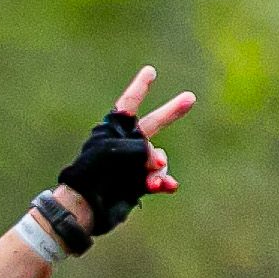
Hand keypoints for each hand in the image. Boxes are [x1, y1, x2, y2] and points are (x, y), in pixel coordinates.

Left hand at [44, 64, 200, 239]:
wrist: (88, 205)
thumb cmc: (94, 173)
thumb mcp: (116, 151)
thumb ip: (142, 149)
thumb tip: (158, 163)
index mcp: (113, 130)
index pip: (129, 103)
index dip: (140, 87)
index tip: (150, 72)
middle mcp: (126, 144)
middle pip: (154, 123)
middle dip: (172, 112)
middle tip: (190, 98)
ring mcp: (133, 164)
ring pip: (159, 159)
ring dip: (160, 168)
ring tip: (152, 181)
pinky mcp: (138, 183)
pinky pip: (159, 178)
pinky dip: (163, 182)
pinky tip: (167, 187)